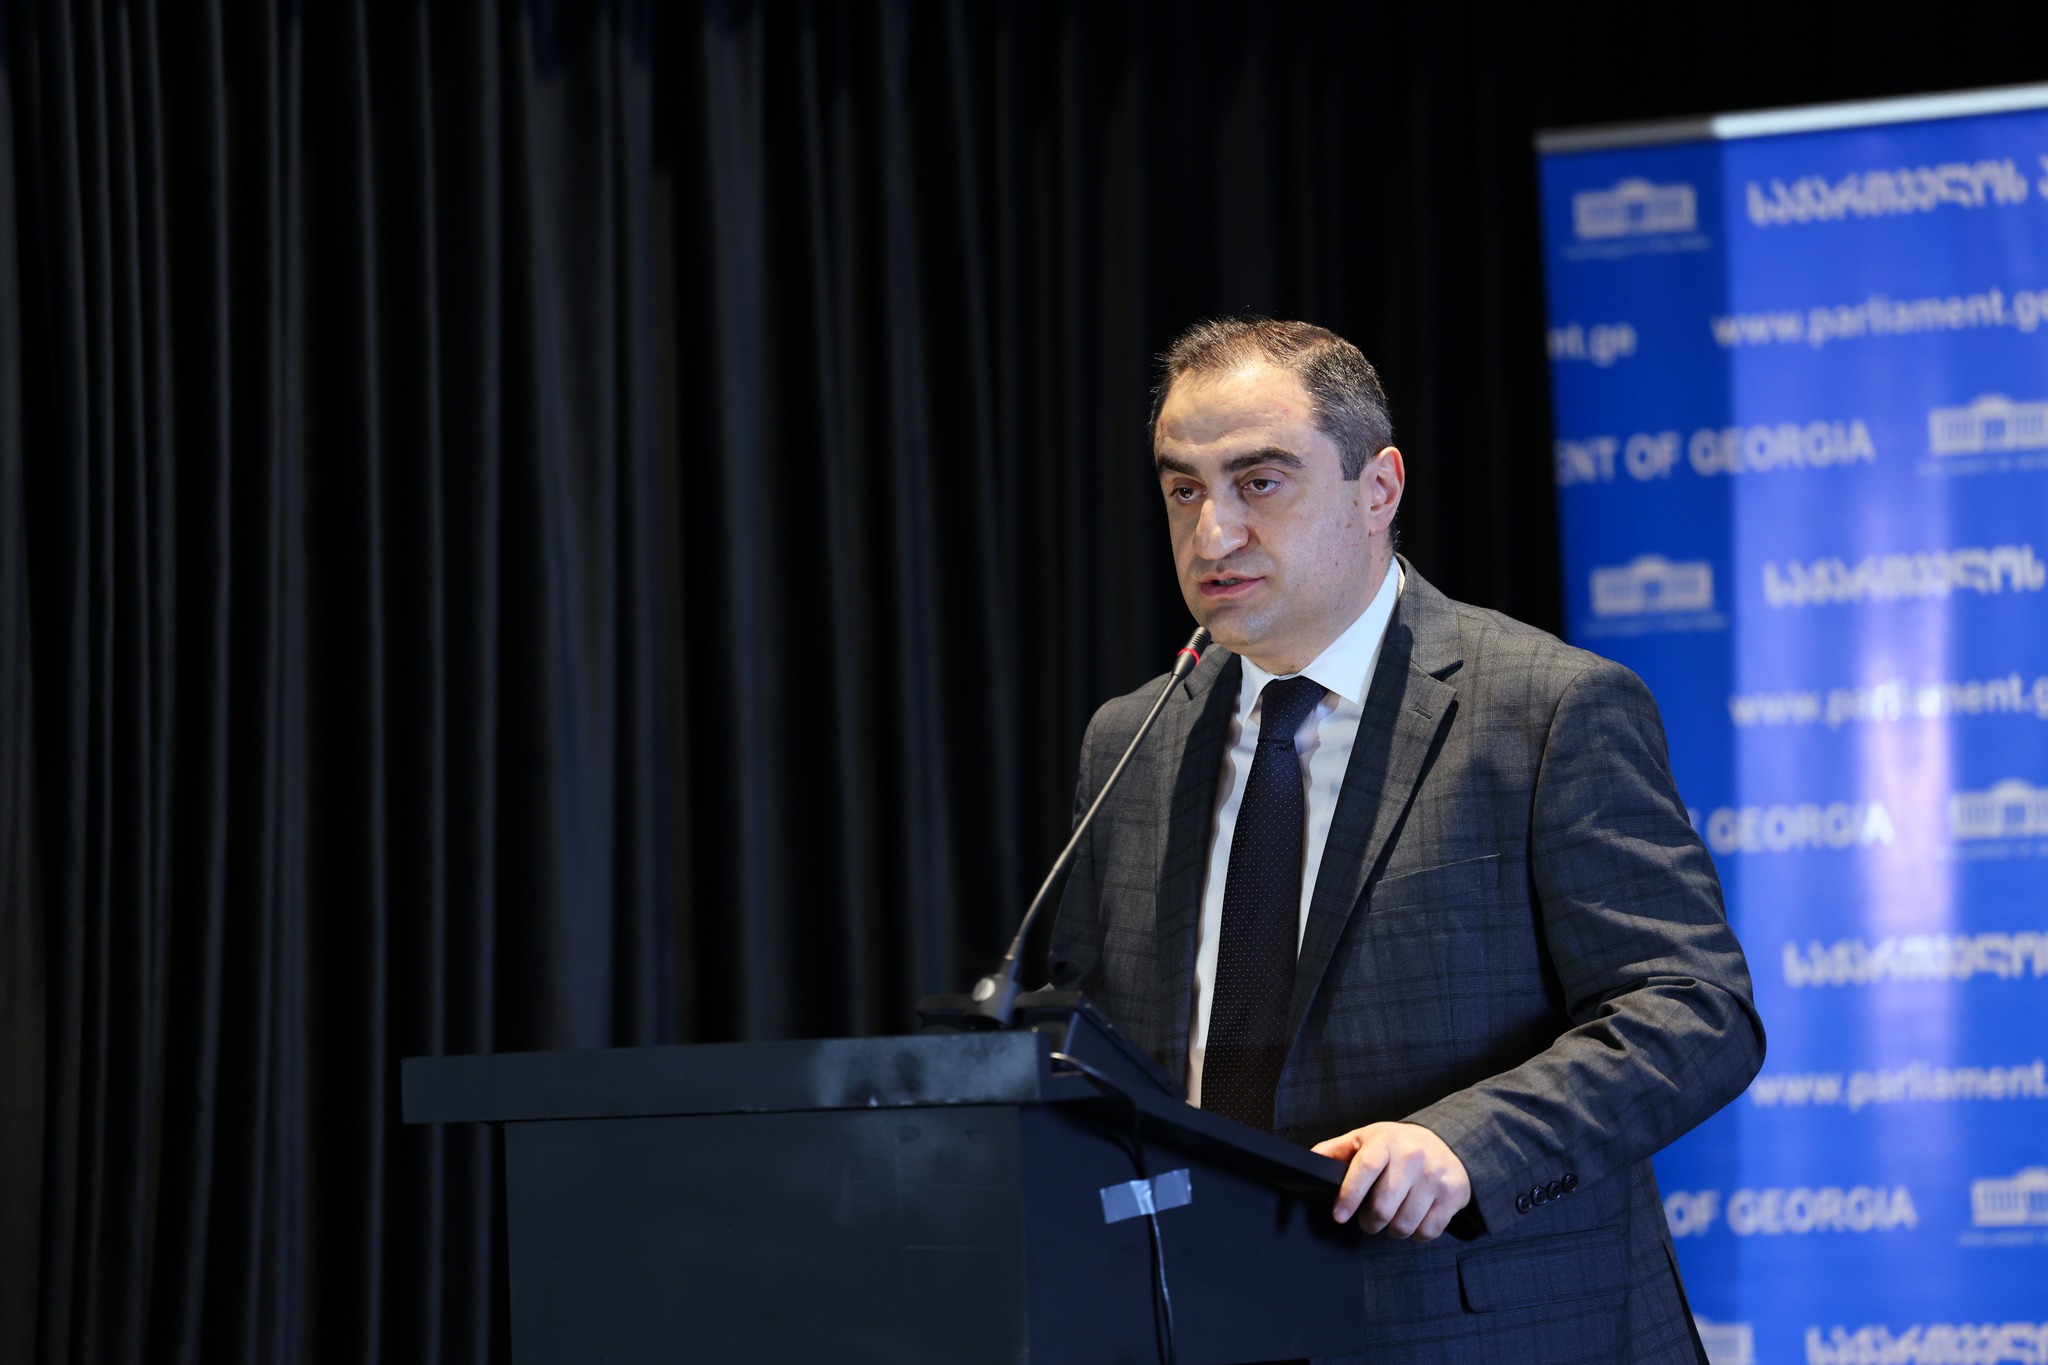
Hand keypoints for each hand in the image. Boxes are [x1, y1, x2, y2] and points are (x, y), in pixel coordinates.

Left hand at [1311, 1121, 1470, 1240]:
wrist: (1447, 1143)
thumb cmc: (1397, 1145)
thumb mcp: (1366, 1138)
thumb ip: (1336, 1150)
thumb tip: (1308, 1162)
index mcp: (1386, 1141)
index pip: (1365, 1170)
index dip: (1349, 1196)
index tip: (1339, 1216)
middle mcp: (1413, 1157)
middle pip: (1384, 1206)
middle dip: (1370, 1222)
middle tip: (1367, 1221)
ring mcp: (1435, 1176)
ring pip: (1405, 1223)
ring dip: (1392, 1230)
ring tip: (1391, 1219)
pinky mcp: (1453, 1195)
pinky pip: (1428, 1231)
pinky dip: (1416, 1234)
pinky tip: (1413, 1219)